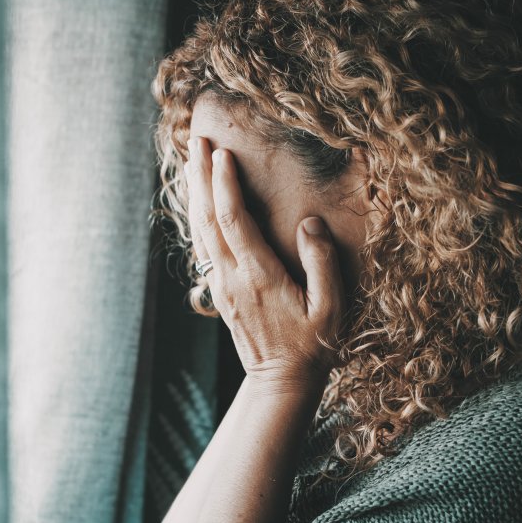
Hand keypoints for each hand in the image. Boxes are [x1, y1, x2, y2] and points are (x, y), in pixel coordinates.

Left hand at [185, 135, 344, 392]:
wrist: (282, 382)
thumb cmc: (313, 345)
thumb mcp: (331, 307)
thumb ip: (322, 263)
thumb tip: (309, 224)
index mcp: (259, 276)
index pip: (234, 220)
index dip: (224, 184)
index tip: (222, 153)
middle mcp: (232, 278)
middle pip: (208, 218)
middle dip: (201, 177)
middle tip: (197, 141)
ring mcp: (222, 286)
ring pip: (200, 231)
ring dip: (194, 193)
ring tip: (190, 160)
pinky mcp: (220, 292)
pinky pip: (202, 247)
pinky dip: (197, 218)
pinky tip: (198, 202)